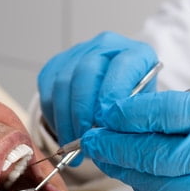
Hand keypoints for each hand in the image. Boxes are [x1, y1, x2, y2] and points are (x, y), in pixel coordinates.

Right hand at [37, 32, 158, 146]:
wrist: (117, 94)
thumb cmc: (134, 105)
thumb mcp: (142, 110)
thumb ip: (130, 117)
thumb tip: (109, 138)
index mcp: (136, 53)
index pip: (122, 66)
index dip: (112, 94)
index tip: (106, 122)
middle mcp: (107, 46)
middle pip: (86, 72)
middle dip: (83, 110)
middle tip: (84, 139)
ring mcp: (79, 52)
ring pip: (62, 83)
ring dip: (65, 119)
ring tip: (72, 144)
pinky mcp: (57, 64)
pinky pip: (47, 91)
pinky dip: (53, 116)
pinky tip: (64, 133)